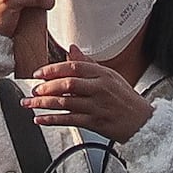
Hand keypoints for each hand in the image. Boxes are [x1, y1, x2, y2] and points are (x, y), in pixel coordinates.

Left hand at [25, 55, 150, 141]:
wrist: (142, 122)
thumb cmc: (126, 99)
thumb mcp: (110, 76)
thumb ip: (88, 64)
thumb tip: (72, 49)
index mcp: (103, 74)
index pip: (74, 67)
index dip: (53, 69)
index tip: (39, 73)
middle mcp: (100, 89)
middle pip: (68, 84)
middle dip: (47, 87)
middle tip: (33, 89)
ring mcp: (97, 106)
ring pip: (65, 102)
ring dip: (44, 103)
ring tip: (30, 104)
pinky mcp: (95, 123)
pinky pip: (69, 120)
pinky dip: (52, 120)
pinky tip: (41, 119)